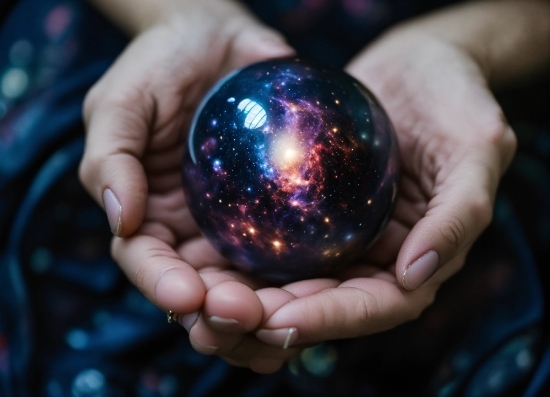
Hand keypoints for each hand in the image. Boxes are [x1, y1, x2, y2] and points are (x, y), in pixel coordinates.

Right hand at [79, 0, 293, 331]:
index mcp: (146, 213)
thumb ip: (111, 158)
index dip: (160, 285)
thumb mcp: (122, 101)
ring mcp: (234, 224)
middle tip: (242, 315)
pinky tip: (320, 292)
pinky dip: (300, 280)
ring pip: (245, 283)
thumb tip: (118, 221)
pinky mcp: (276, 212)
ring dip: (259, 311)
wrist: (216, 36)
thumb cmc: (162, 63)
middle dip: (215, 311)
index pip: (146, 262)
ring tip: (278, 322)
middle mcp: (189, 228)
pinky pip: (289, 252)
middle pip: (198, 286)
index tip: (185, 296)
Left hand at [186, 5, 524, 371]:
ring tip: (204, 298)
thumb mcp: (477, 147)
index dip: (329, 320)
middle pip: (323, 305)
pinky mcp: (311, 211)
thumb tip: (414, 276)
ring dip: (249, 297)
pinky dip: (243, 253)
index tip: (279, 321)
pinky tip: (206, 254)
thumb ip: (458, 216)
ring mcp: (341, 236)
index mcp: (419, 259)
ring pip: (292, 281)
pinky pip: (275, 238)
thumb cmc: (457, 99)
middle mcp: (376, 258)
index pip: (376, 306)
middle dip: (274, 319)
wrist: (419, 66)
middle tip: (223, 316)